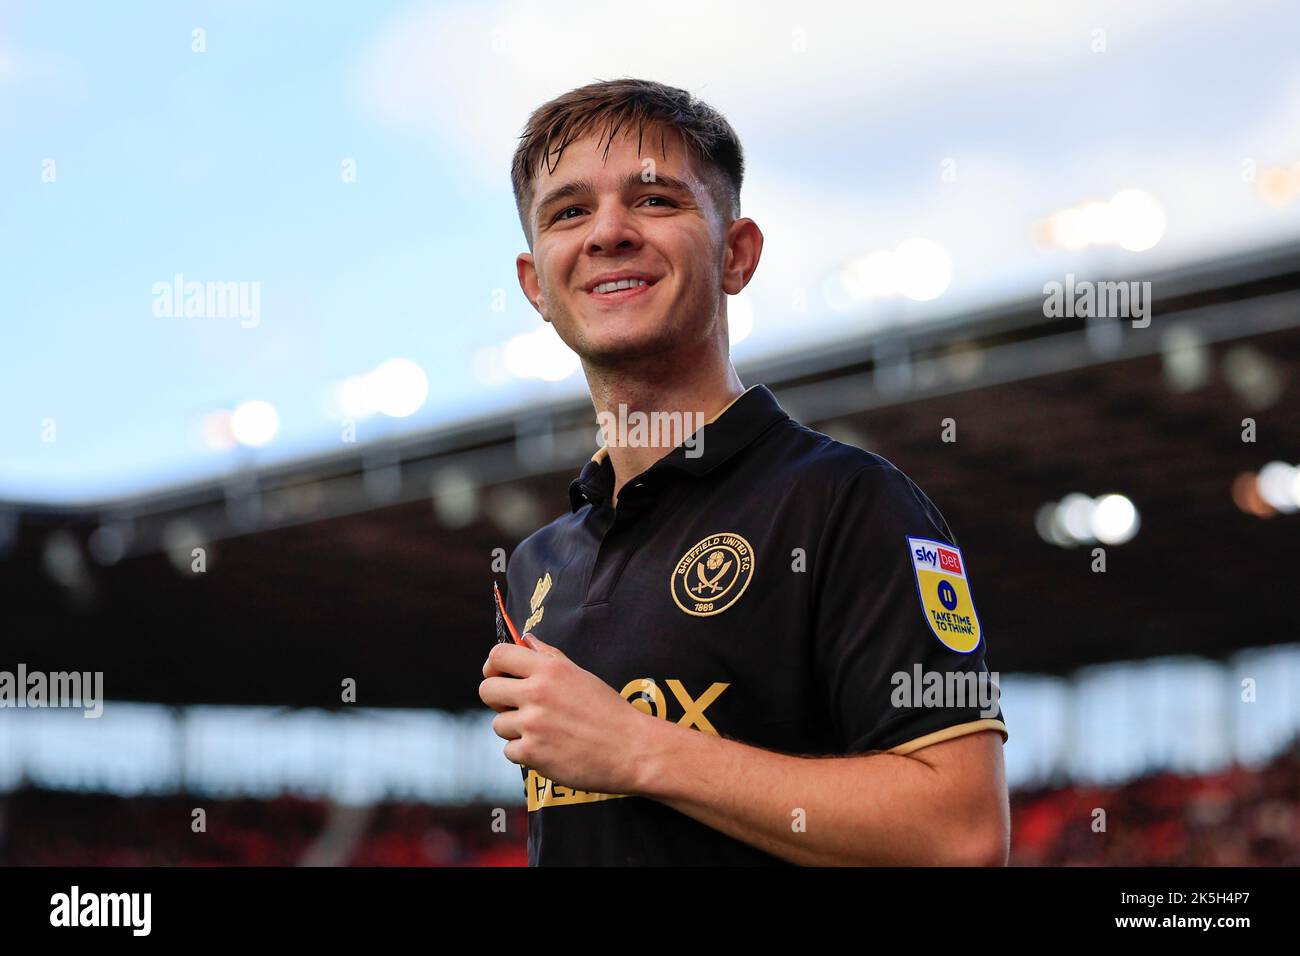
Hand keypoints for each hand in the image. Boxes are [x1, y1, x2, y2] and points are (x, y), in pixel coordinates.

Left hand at [479, 633, 656, 794]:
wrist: (632, 750)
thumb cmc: (609, 711)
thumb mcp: (581, 675)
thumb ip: (549, 656)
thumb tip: (524, 639)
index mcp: (549, 670)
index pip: (498, 655)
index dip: (494, 665)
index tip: (500, 675)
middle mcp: (537, 693)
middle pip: (487, 690)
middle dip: (498, 699)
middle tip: (518, 706)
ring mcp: (532, 725)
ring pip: (498, 724)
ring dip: (515, 729)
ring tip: (544, 731)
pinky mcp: (533, 754)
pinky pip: (510, 751)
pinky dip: (525, 752)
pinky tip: (549, 749)